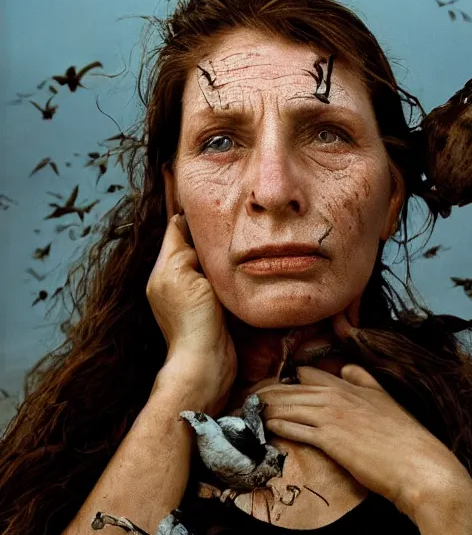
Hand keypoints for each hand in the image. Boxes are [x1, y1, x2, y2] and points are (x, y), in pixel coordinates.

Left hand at [147, 168, 237, 405]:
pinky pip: (219, 272)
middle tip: (216, 189)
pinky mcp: (212, 305)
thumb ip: (181, 246)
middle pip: (190, 237)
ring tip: (235, 215)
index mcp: (165, 267)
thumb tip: (182, 222)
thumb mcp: (182, 274)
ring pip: (208, 253)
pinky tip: (243, 251)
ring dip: (218, 238)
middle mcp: (175, 277)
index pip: (174, 224)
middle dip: (202, 217)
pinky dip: (228, 260)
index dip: (179, 199)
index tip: (177, 171)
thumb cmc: (193, 320)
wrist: (205, 363)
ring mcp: (194, 292)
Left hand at [254, 344, 471, 524]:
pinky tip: (265, 427)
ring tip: (246, 411)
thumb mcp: (385, 400)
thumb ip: (365, 382)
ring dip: (266, 408)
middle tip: (246, 398)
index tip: (270, 387)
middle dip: (267, 392)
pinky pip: (296, 428)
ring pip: (290, 405)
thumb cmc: (404, 437)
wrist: (419, 465)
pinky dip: (279, 426)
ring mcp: (333, 416)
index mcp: (351, 385)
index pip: (308, 373)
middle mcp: (338, 395)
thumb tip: (346, 368)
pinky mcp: (331, 439)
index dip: (288, 380)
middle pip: (292, 387)